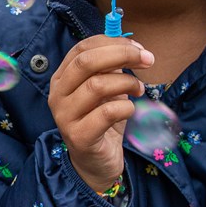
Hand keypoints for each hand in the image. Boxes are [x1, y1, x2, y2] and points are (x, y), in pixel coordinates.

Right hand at [48, 36, 152, 190]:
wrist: (95, 163)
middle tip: (147, 59)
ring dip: (127, 83)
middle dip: (122, 55)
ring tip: (139, 90)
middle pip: (86, 62)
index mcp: (62, 77)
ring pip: (97, 86)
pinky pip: (107, 113)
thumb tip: (133, 48)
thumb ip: (111, 68)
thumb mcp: (106, 90)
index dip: (112, 42)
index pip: (82, 48)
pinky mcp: (79, 136)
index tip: (139, 48)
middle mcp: (58, 94)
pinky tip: (131, 110)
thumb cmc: (102, 121)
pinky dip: (127, 107)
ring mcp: (65, 116)